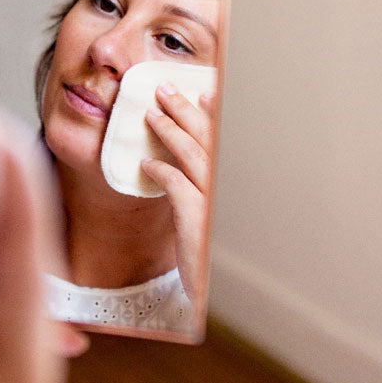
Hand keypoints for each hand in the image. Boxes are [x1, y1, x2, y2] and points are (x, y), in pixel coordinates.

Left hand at [140, 83, 216, 304]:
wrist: (213, 294)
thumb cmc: (209, 253)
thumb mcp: (209, 214)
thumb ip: (201, 187)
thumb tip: (179, 159)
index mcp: (234, 185)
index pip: (224, 141)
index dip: (214, 114)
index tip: (204, 91)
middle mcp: (230, 190)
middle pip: (209, 140)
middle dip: (186, 110)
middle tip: (164, 89)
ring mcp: (216, 205)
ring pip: (194, 157)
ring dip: (171, 132)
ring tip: (150, 115)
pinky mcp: (199, 224)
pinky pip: (178, 189)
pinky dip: (163, 172)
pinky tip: (147, 164)